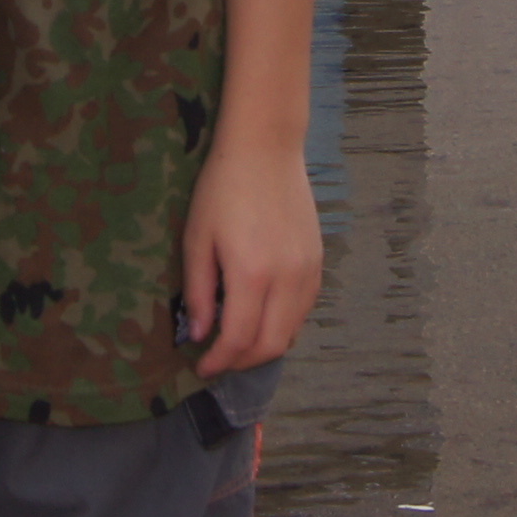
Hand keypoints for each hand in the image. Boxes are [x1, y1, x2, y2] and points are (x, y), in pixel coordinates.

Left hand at [178, 133, 320, 375]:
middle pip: (271, 345)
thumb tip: (200, 335)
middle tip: (218, 360)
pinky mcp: (319, 262)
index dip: (219, 361)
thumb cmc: (222, 188)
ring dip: (264, 346)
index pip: (239, 339)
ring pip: (292, 331)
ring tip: (238, 342)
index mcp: (252, 274)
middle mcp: (287, 279)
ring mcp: (309, 271)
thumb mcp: (197, 239)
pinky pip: (304, 310)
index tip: (201, 367)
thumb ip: (200, 292)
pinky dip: (283, 325)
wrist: (267, 148)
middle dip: (242, 362)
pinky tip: (262, 317)